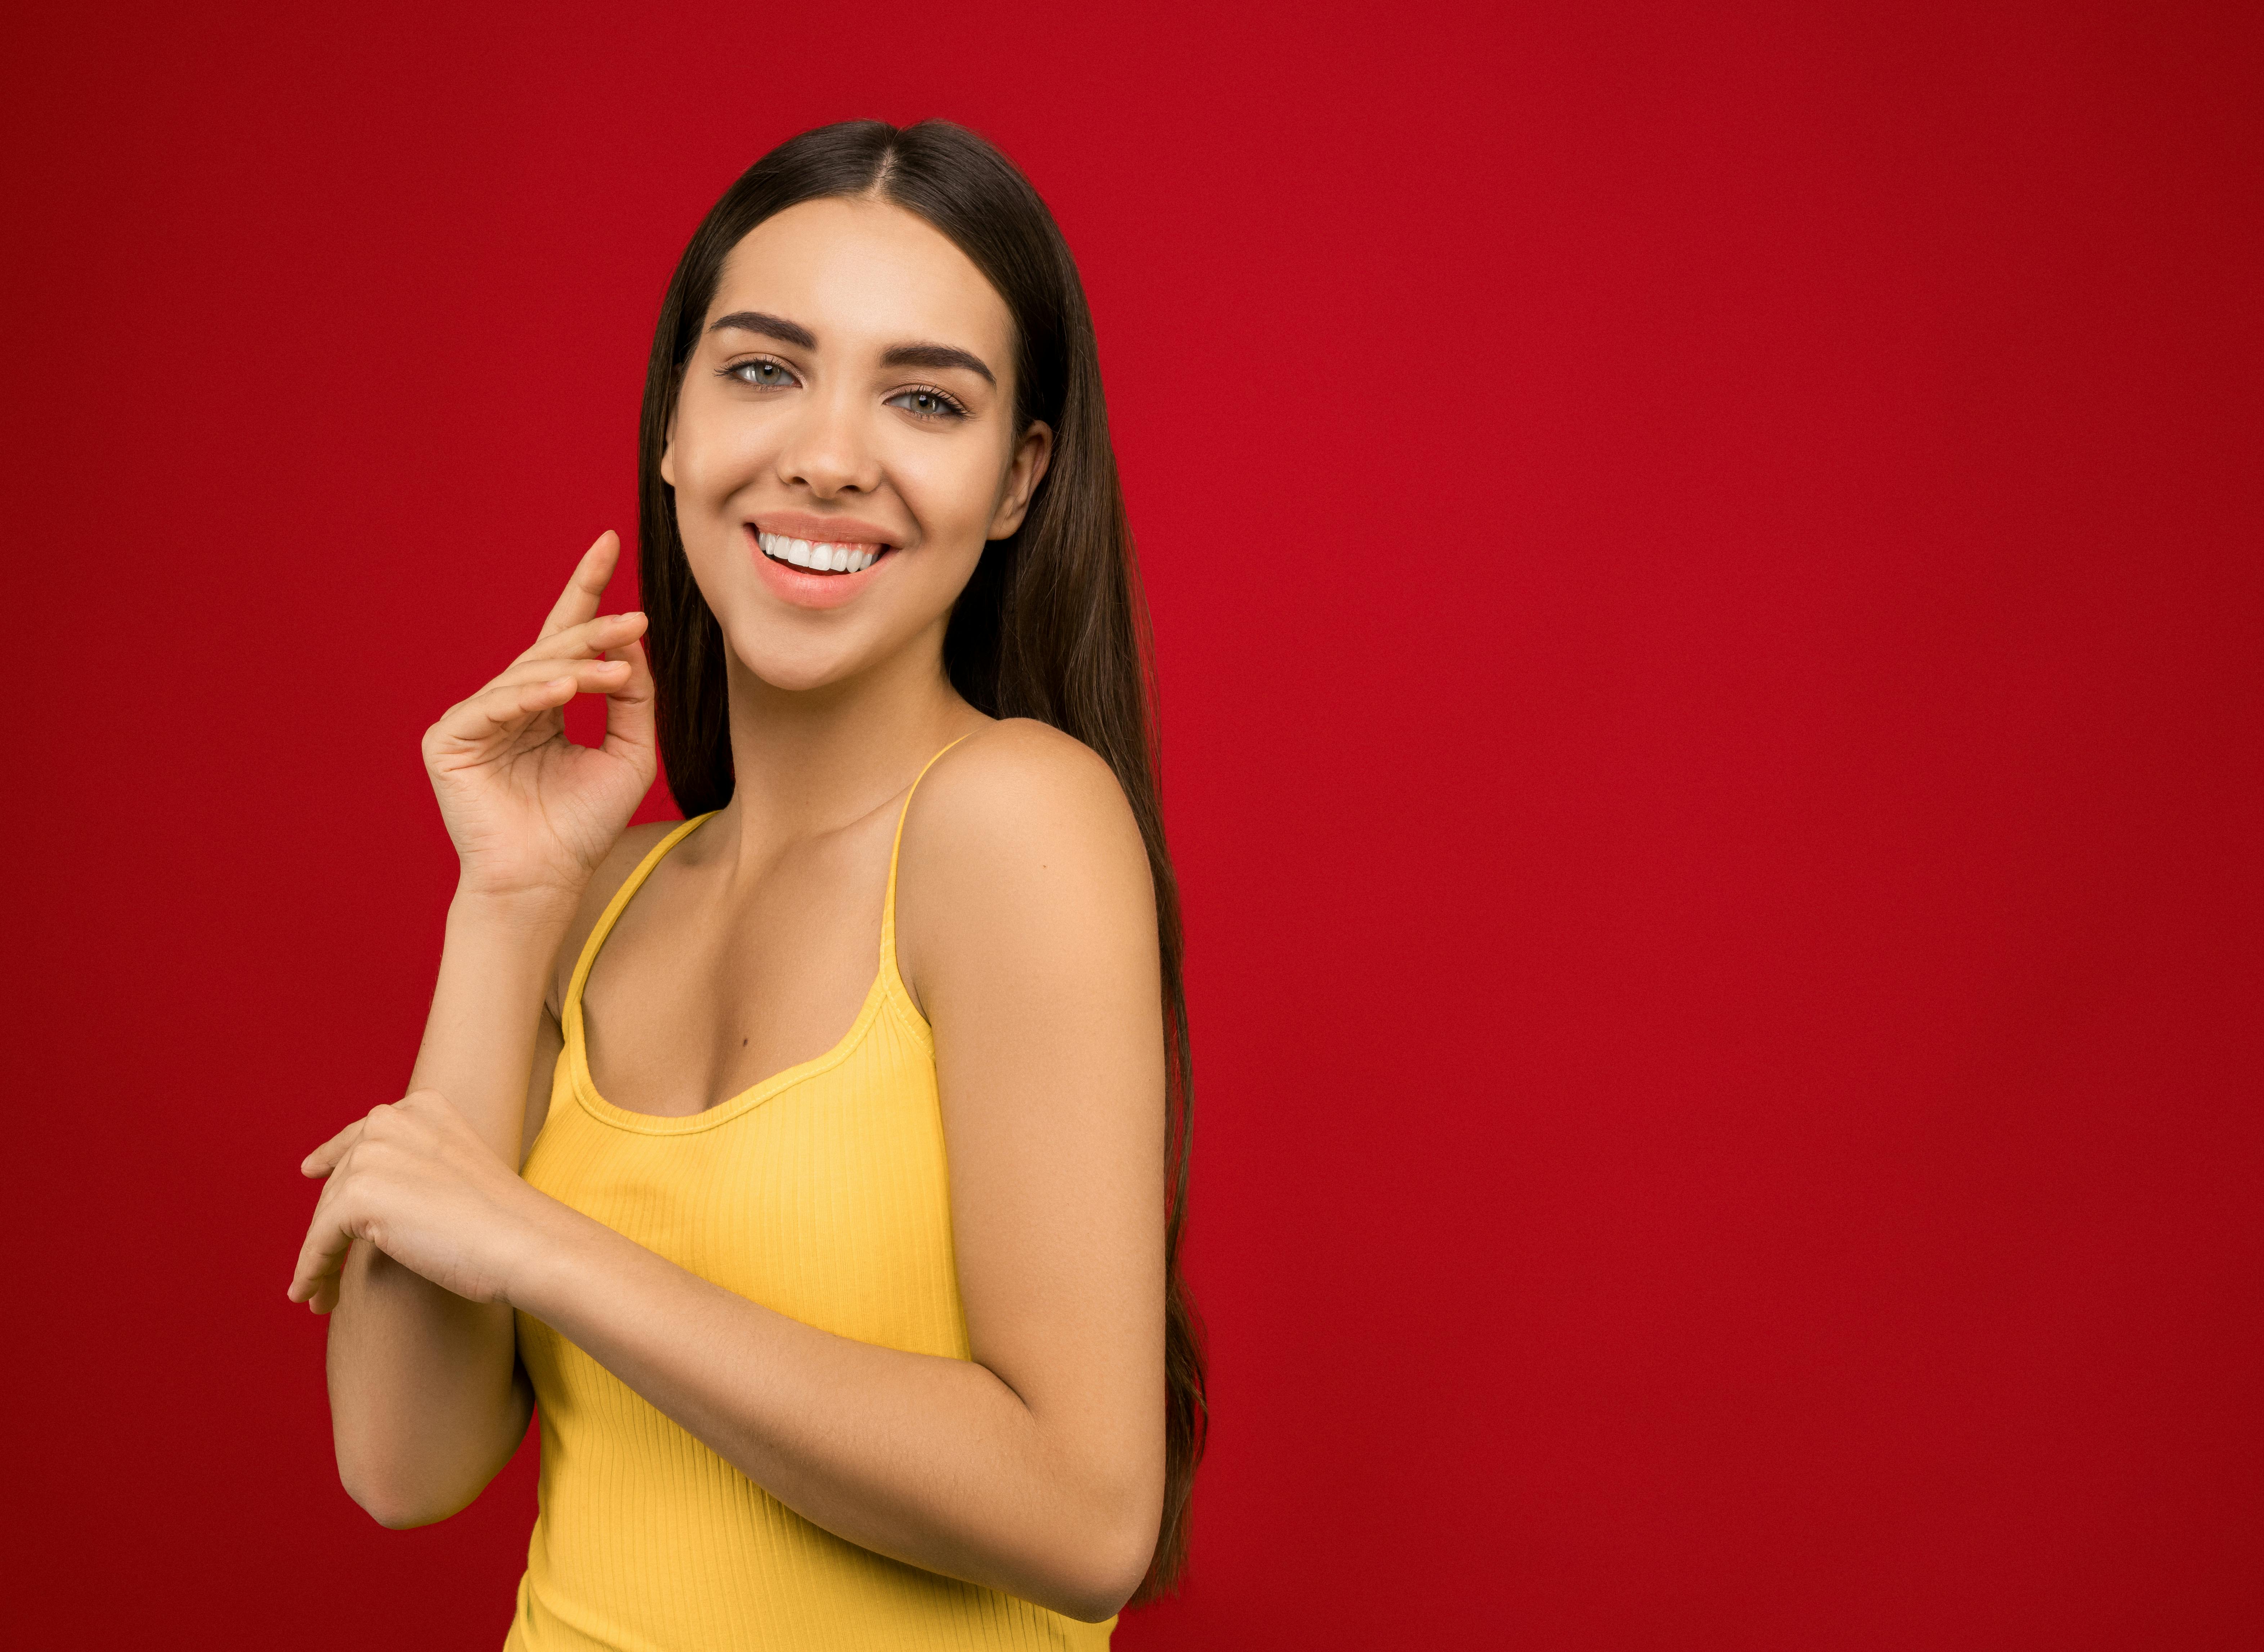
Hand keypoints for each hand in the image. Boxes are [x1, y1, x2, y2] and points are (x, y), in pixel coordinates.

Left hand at [288, 1091, 548, 1314]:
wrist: (524, 1242)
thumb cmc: (503, 1222)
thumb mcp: (457, 1172)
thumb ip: (416, 1166)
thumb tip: (365, 1195)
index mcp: (422, 1106)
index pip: (362, 1137)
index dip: (331, 1158)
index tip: (311, 1172)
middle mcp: (391, 1119)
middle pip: (340, 1182)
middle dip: (329, 1228)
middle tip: (324, 1270)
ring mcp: (373, 1154)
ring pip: (325, 1215)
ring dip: (318, 1259)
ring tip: (319, 1295)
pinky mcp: (358, 1195)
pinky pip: (319, 1242)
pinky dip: (311, 1272)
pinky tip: (309, 1296)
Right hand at [424, 531, 656, 904]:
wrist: (547, 880)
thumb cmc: (585, 825)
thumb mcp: (629, 753)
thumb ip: (633, 700)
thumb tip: (633, 644)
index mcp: (544, 704)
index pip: (566, 636)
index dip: (585, 589)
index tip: (608, 541)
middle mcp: (508, 705)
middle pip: (551, 647)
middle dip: (594, 628)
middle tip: (637, 618)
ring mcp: (474, 720)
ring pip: (528, 673)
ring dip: (576, 665)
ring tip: (616, 667)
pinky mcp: (449, 740)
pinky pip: (494, 706)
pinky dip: (531, 696)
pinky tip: (564, 690)